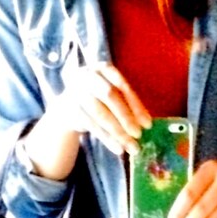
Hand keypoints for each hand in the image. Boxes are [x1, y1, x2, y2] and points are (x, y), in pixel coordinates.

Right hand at [22, 62, 150, 177]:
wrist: (69, 106)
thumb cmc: (99, 99)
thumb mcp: (114, 96)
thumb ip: (129, 104)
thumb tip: (146, 123)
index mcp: (103, 69)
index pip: (122, 86)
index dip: (136, 105)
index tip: (147, 124)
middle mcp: (88, 76)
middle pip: (110, 96)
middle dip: (126, 117)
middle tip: (139, 135)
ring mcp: (76, 92)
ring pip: (101, 113)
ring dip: (118, 132)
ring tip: (132, 147)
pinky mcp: (71, 109)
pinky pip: (92, 126)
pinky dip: (107, 139)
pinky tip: (118, 148)